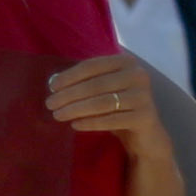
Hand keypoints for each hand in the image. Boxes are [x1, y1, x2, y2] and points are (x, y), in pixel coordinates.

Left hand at [49, 53, 168, 157]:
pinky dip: (90, 122)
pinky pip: (112, 120)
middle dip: (69, 95)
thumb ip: (83, 81)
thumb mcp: (102, 89)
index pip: (91, 66)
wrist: (145, 132)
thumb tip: (53, 82)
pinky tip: (75, 125)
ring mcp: (143, 96)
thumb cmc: (117, 106)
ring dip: (75, 109)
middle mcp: (138, 75)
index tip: (51, 87)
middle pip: (95, 84)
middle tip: (49, 104)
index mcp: (126, 62)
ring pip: (102, 102)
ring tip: (58, 115)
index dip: (69, 76)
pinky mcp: (144, 117)